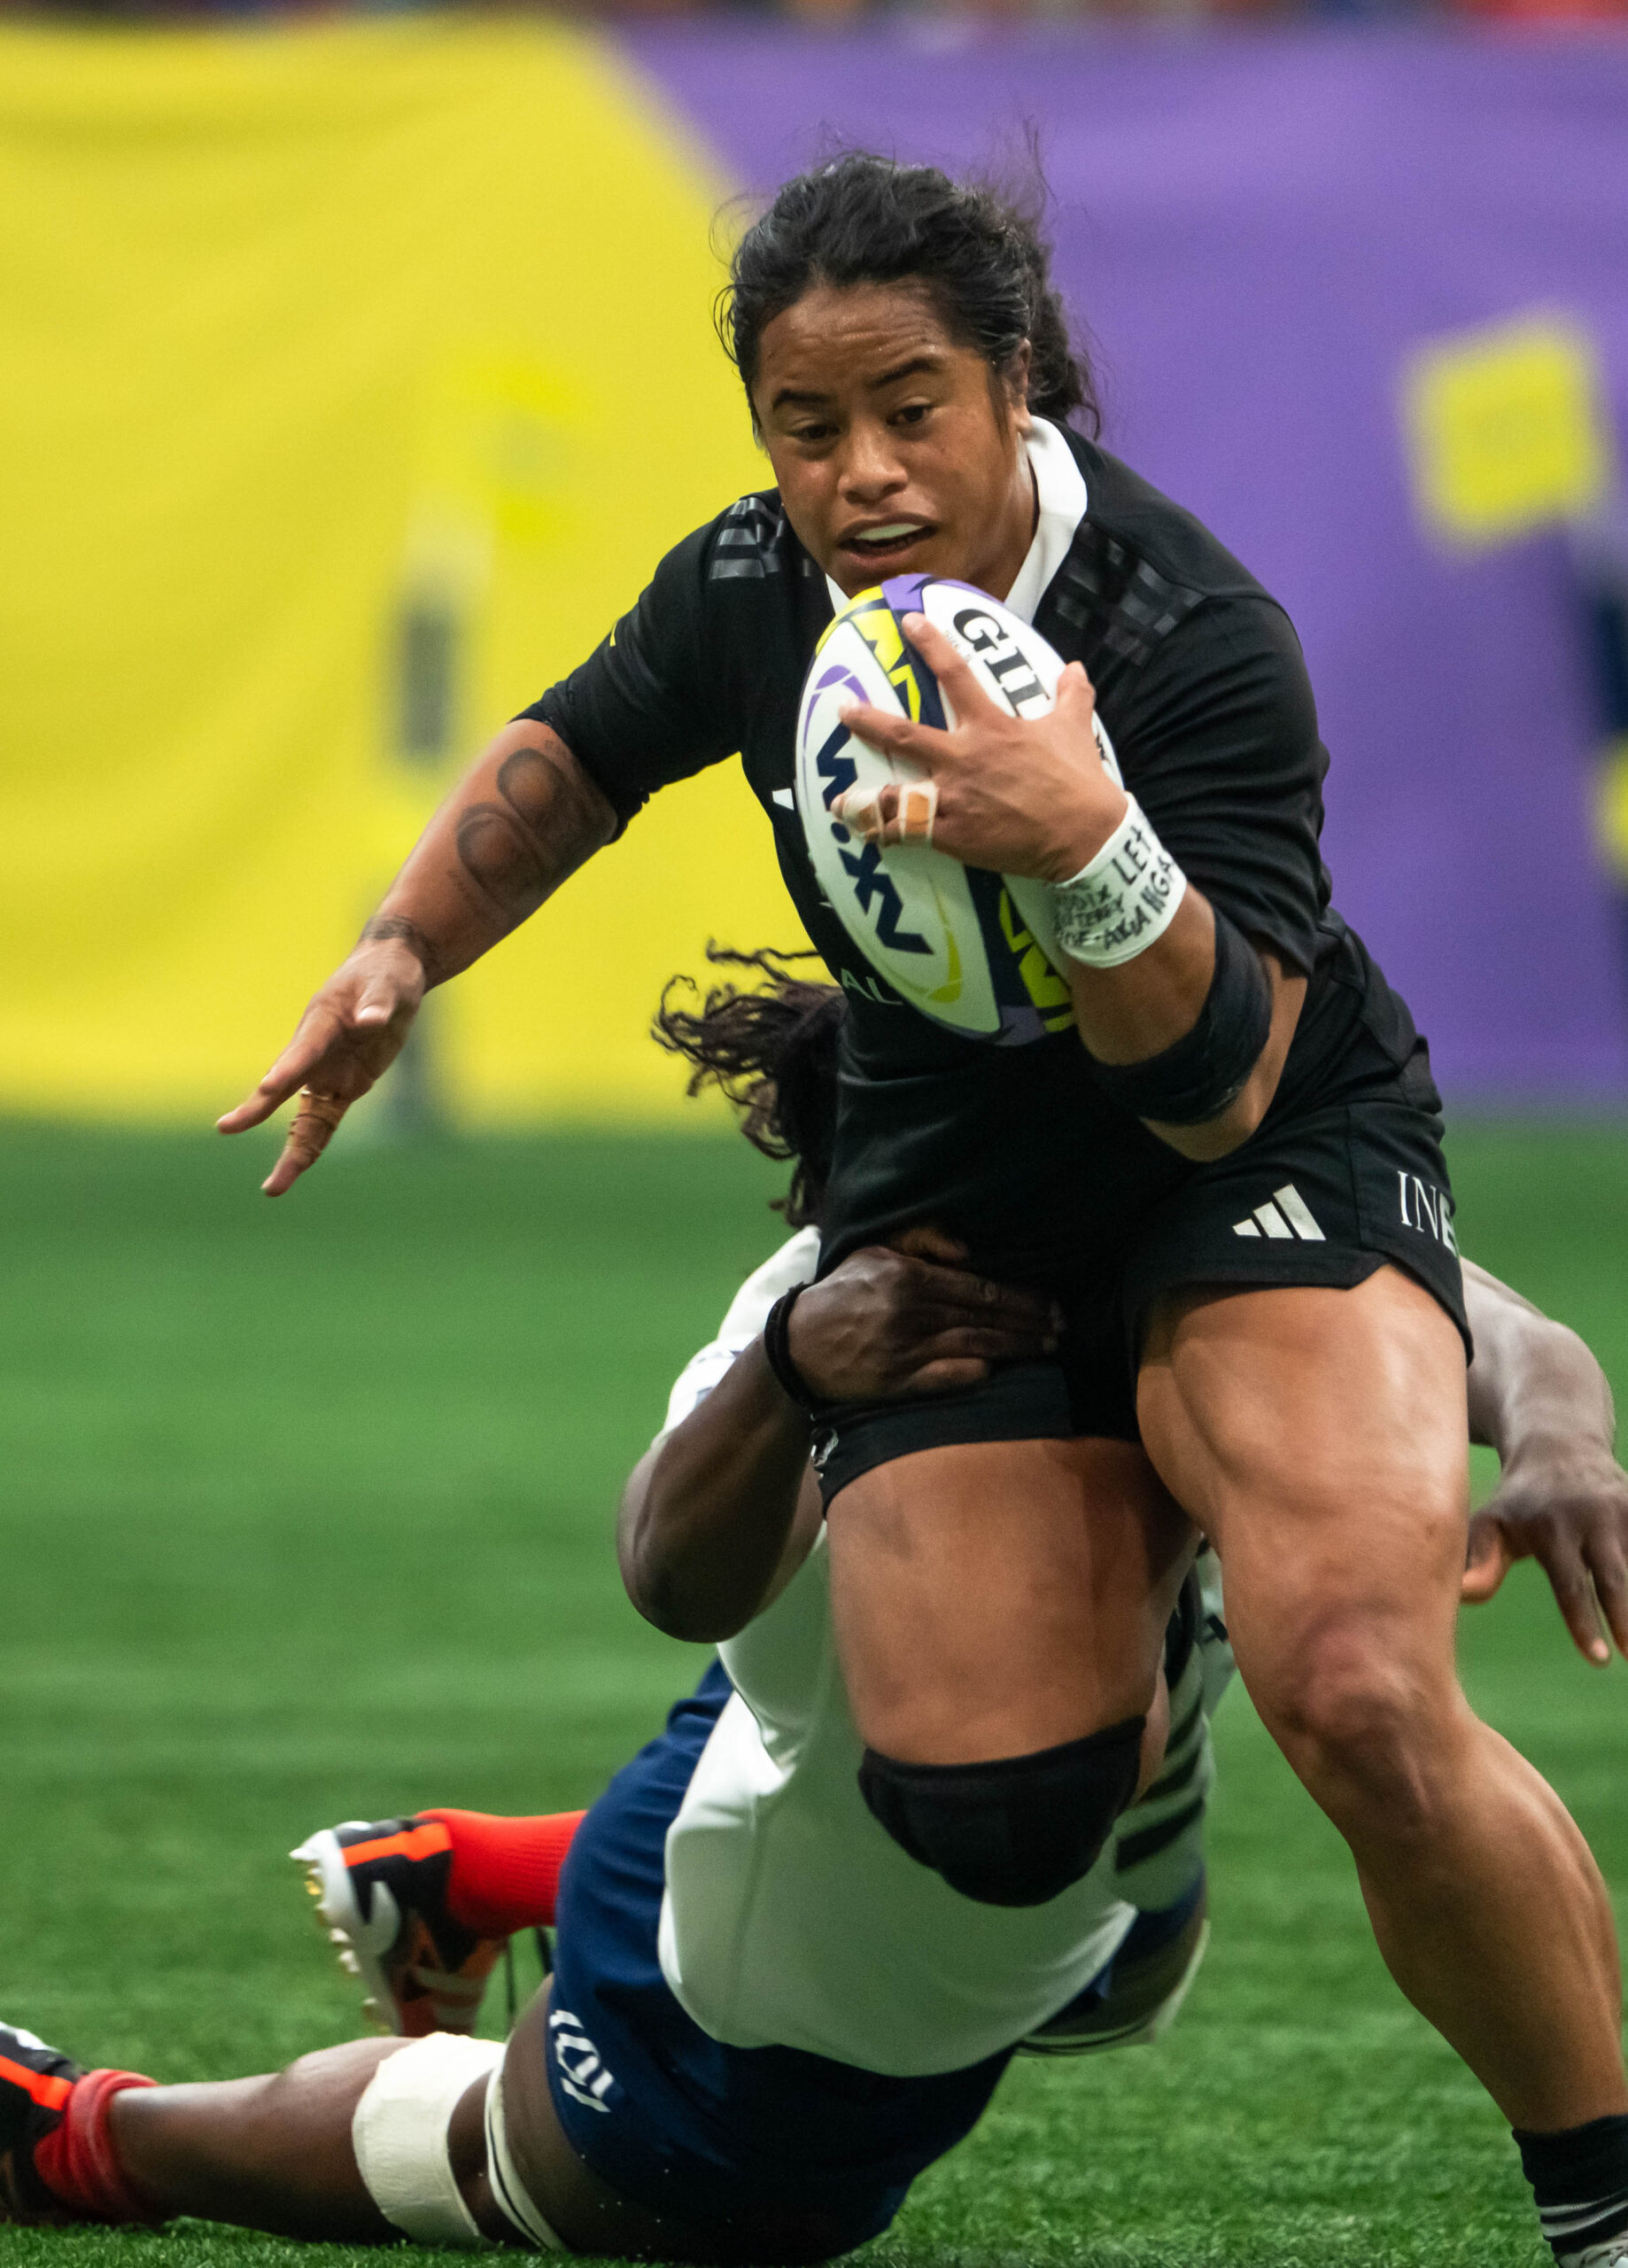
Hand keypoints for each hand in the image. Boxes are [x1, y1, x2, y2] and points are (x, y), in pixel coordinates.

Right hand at [216, 932, 427, 1194]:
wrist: (388, 974)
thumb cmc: (386, 974)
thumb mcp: (389, 984)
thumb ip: (378, 1003)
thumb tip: (373, 1022)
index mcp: (321, 1022)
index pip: (303, 1050)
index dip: (287, 1069)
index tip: (268, 1087)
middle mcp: (315, 1052)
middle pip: (285, 1086)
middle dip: (258, 1109)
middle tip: (227, 1127)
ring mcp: (327, 1072)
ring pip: (304, 1118)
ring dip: (292, 1152)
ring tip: (273, 1189)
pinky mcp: (345, 1087)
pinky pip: (326, 1123)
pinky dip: (311, 1147)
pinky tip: (294, 1173)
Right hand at [786, 1230, 1060, 1402]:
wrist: (799, 1344)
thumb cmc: (843, 1293)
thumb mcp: (875, 1251)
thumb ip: (922, 1241)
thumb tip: (969, 1251)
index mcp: (908, 1277)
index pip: (980, 1288)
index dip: (1021, 1297)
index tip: (1050, 1303)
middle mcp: (910, 1312)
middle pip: (985, 1318)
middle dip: (1030, 1323)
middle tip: (1062, 1327)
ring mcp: (905, 1349)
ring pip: (976, 1347)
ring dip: (1017, 1348)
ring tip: (1047, 1347)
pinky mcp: (897, 1381)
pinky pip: (947, 1377)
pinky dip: (976, 1373)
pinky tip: (1001, 1370)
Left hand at [833, 611, 1125, 881]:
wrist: (1083, 837)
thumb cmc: (1079, 782)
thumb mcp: (1075, 729)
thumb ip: (1071, 696)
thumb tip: (1075, 669)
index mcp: (991, 727)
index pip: (955, 674)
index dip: (931, 644)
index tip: (909, 622)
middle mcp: (964, 759)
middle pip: (904, 735)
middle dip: (868, 721)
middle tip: (844, 709)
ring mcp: (954, 798)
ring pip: (897, 796)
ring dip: (865, 799)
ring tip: (838, 801)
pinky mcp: (953, 835)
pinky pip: (911, 834)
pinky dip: (888, 836)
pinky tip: (869, 838)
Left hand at [1461, 1444, 1627, 1663]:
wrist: (1560, 1445)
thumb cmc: (1519, 1500)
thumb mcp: (1491, 1523)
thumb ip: (1479, 1560)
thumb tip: (1460, 1596)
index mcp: (1552, 1527)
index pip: (1571, 1585)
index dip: (1584, 1624)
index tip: (1599, 1661)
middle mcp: (1593, 1516)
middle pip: (1616, 1578)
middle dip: (1626, 1619)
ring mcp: (1623, 1509)